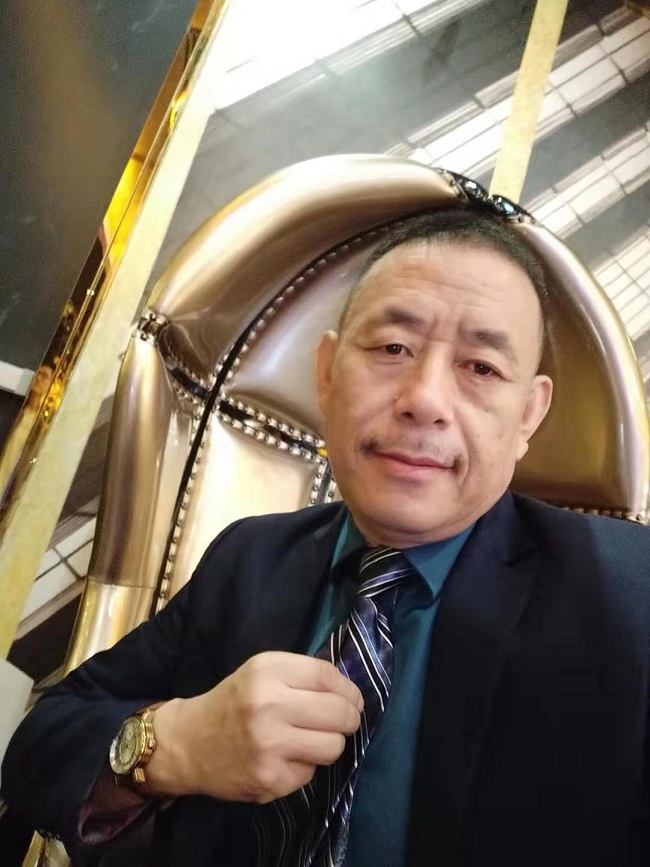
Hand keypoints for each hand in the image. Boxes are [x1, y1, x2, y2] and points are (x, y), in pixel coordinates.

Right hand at [143, 651, 362, 803]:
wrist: (187, 743)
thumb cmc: (233, 702)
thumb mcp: (261, 672)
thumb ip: (302, 676)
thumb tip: (351, 694)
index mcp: (266, 671)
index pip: (327, 677)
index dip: (349, 690)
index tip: (352, 699)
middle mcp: (268, 705)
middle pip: (339, 713)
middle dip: (349, 718)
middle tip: (342, 722)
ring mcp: (268, 746)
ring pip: (333, 747)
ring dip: (329, 744)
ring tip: (310, 740)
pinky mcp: (269, 780)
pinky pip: (311, 773)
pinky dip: (304, 767)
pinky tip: (284, 759)